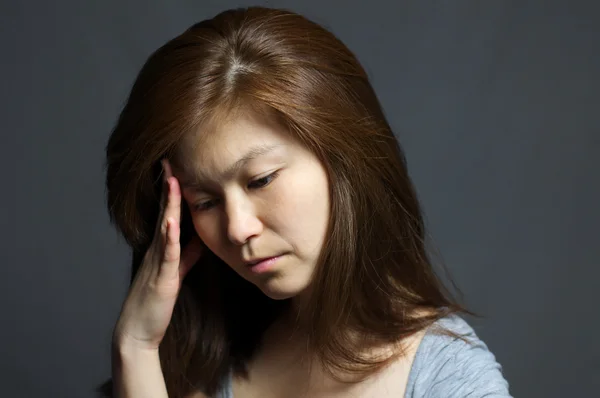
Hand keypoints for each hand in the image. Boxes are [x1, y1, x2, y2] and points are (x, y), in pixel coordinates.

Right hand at [112, 159, 202, 351]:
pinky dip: (169, 236)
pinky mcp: (161, 276)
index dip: (173, 191)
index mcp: (161, 247)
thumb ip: (187, 253)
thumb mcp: (176, 271)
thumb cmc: (156, 300)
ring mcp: (157, 261)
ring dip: (168, 204)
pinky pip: (166, 253)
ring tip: (171, 180)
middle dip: (168, 186)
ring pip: (164, 226)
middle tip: (169, 160)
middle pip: (164, 211)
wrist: (138, 329)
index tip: (177, 168)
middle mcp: (156, 248)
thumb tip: (200, 237)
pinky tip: (171, 221)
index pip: (168, 212)